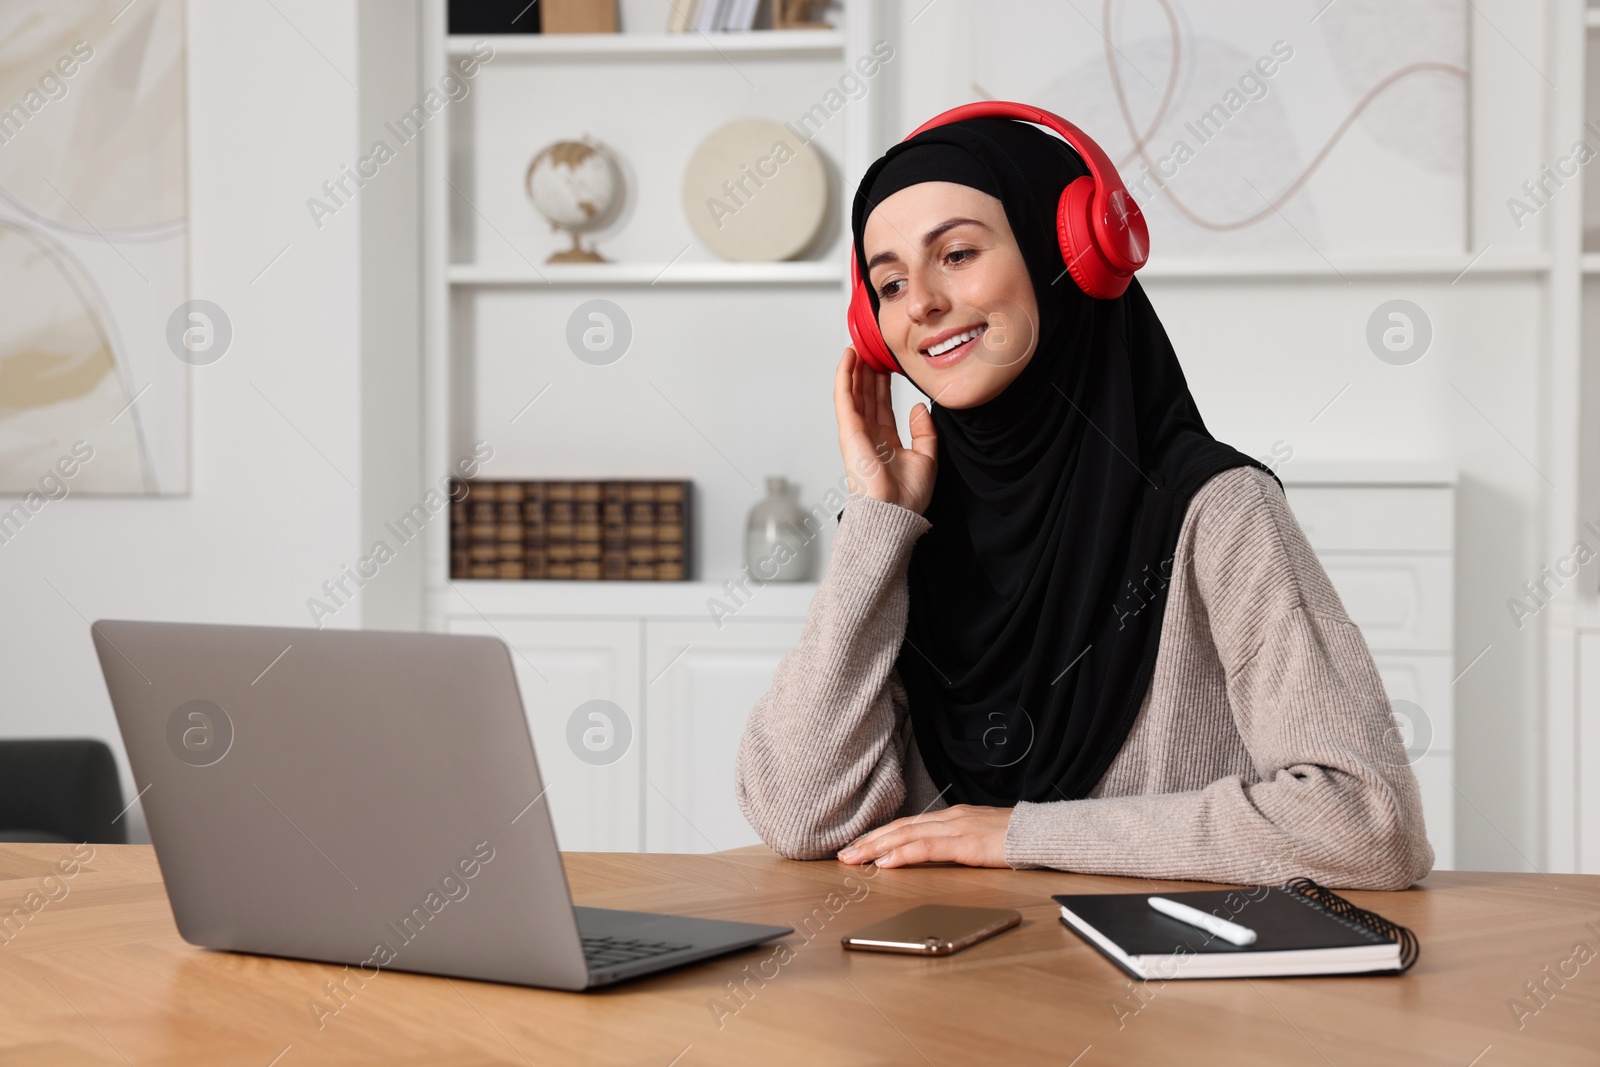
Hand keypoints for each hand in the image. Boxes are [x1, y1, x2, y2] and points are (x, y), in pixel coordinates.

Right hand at [833, 346, 937, 514]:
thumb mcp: (927, 458)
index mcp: (885, 444)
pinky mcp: (849, 430)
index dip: (883, 386)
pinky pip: (844, 397)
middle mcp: (868, 436)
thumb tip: (919, 409)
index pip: (882, 408)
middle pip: (866, 397)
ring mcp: (856, 433)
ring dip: (856, 368)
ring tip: (860, 345)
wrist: (895, 512)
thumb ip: (924, 432)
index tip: (886, 366)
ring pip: (854, 392)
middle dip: (868, 372)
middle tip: (873, 349)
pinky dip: (845, 375)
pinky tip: (849, 356)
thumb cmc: (908, 497)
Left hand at [836, 805, 1011, 868]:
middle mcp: (950, 818)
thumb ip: (956, 842)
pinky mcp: (967, 844)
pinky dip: (904, 854)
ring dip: (877, 847)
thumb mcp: (979, 838)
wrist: (1044, 833)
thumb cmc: (1015, 839)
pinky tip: (887, 862)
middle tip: (843, 854)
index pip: (907, 824)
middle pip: (901, 828)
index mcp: (952, 817)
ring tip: (855, 858)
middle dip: (869, 841)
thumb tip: (932, 855)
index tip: (858, 846)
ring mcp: (958, 828)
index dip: (880, 835)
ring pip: (908, 835)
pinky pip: (929, 848)